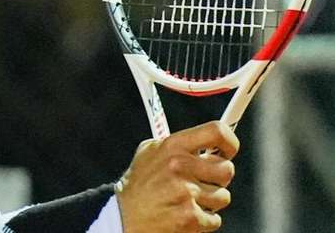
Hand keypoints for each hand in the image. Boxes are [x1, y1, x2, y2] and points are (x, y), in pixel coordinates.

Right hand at [116, 121, 238, 232]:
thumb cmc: (138, 184)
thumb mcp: (149, 152)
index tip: (227, 151)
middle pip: (227, 169)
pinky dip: (203, 219)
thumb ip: (176, 144)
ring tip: (188, 199)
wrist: (123, 217)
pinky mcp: (191, 217)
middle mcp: (180, 166)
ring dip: (210, 201)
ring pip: (223, 196)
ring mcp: (186, 192)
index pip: (217, 132)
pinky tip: (184, 212)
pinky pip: (215, 218)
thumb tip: (207, 141)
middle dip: (218, 178)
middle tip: (202, 181)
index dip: (229, 142)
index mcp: (172, 146)